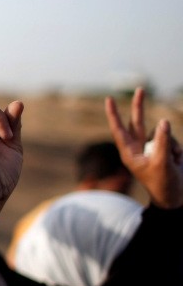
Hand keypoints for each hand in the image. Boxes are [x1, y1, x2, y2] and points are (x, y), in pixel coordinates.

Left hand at [105, 87, 182, 208]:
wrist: (175, 196)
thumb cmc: (163, 183)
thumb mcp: (162, 163)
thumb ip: (162, 142)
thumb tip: (163, 121)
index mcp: (129, 153)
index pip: (119, 130)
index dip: (114, 115)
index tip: (109, 99)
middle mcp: (137, 148)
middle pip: (137, 122)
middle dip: (140, 106)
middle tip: (140, 89)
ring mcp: (151, 147)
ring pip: (161, 133)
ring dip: (170, 144)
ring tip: (172, 161)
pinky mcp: (163, 148)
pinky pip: (171, 139)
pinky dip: (177, 148)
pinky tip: (177, 161)